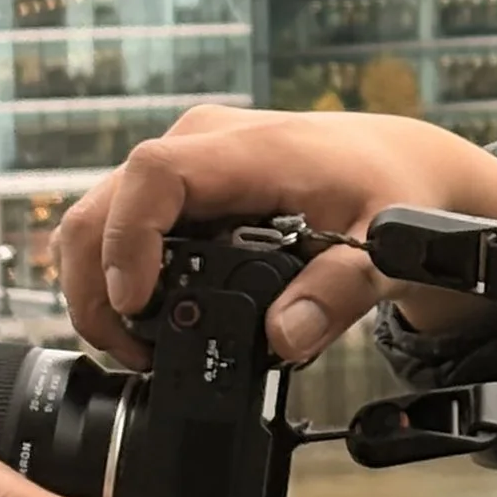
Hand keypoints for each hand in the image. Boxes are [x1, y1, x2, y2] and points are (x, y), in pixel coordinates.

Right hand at [56, 105, 496, 368]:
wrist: (400, 160)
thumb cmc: (392, 189)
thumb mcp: (387, 243)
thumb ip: (340, 290)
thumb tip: (285, 336)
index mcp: (249, 149)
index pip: (155, 176)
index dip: (128, 241)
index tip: (137, 305)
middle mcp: (203, 143)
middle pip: (106, 202)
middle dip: (96, 285)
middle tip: (132, 353)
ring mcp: (187, 159)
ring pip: (101, 214)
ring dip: (100, 285)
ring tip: (140, 348)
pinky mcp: (183, 182)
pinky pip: (123, 221)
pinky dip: (118, 273)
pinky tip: (148, 319)